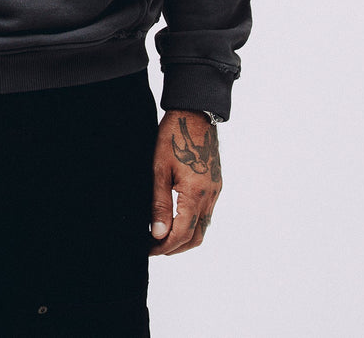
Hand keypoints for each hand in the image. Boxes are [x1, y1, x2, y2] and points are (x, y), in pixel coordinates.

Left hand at [149, 110, 221, 255]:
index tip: (148, 249)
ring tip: (162, 235)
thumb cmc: (174, 138)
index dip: (164, 246)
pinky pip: (206, 214)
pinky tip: (176, 219)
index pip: (182, 234)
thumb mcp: (159, 169)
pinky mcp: (215, 185)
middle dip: (175, 247)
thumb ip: (160, 204)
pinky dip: (192, 224)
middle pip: (196, 237)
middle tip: (153, 247)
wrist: (195, 114)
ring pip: (203, 227)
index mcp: (196, 193)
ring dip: (185, 237)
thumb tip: (159, 234)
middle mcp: (210, 196)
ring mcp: (215, 191)